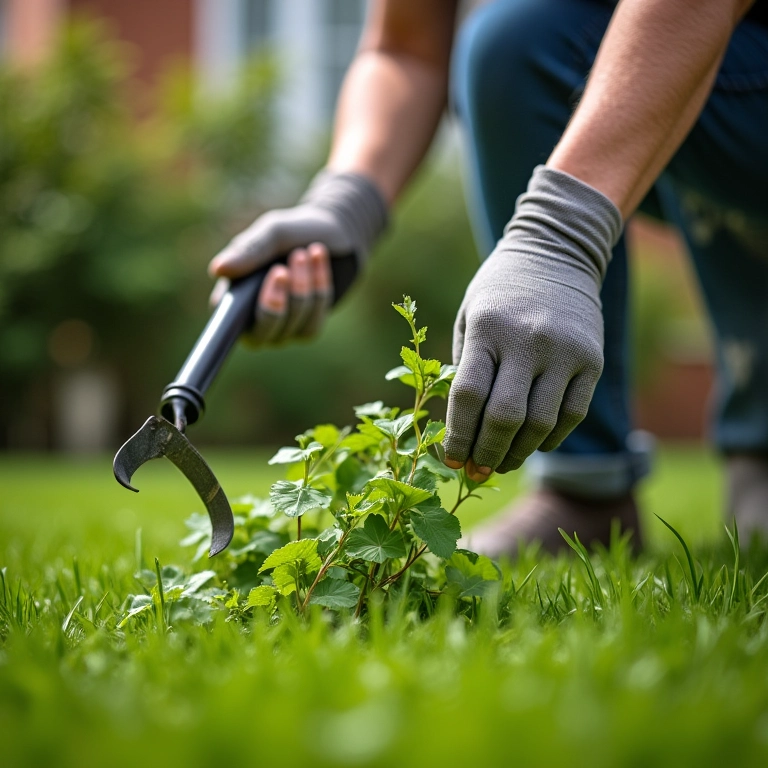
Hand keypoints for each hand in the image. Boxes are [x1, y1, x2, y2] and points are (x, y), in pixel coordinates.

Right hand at [208, 170, 387, 344]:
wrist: (330, 232)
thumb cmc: (291, 232)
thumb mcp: (271, 234)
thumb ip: (248, 251)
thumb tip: (217, 270)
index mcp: (233, 300)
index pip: (225, 326)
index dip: (231, 323)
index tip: (249, 296)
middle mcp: (255, 323)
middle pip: (261, 334)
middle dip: (273, 302)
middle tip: (281, 270)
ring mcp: (283, 330)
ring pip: (292, 322)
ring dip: (300, 285)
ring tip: (303, 253)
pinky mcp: (309, 328)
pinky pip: (314, 319)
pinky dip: (318, 287)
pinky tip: (318, 258)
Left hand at [442, 166, 622, 481]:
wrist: (557, 250)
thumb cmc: (500, 290)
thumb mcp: (469, 315)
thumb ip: (465, 366)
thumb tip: (464, 430)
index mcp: (487, 328)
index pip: (468, 396)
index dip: (458, 437)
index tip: (451, 460)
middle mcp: (528, 340)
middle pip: (505, 418)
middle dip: (487, 454)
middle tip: (476, 471)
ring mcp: (565, 351)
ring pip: (541, 424)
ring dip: (518, 454)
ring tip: (501, 464)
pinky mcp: (592, 360)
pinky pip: (572, 415)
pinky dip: (550, 439)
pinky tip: (532, 444)